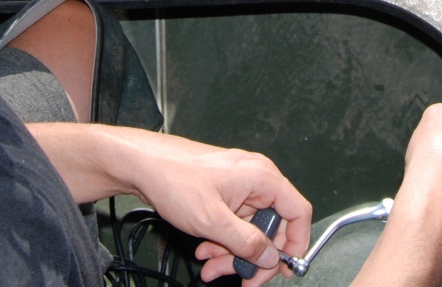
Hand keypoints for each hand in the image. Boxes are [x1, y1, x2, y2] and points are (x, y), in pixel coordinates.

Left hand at [113, 131, 311, 285]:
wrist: (143, 166)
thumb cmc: (174, 178)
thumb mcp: (212, 220)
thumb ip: (246, 242)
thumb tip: (271, 256)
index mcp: (261, 177)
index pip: (298, 212)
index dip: (296, 243)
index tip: (284, 267)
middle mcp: (255, 179)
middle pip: (272, 227)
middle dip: (254, 256)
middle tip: (242, 278)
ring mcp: (240, 187)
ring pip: (251, 230)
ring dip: (233, 253)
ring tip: (211, 265)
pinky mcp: (226, 194)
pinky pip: (234, 224)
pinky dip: (223, 241)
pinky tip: (205, 250)